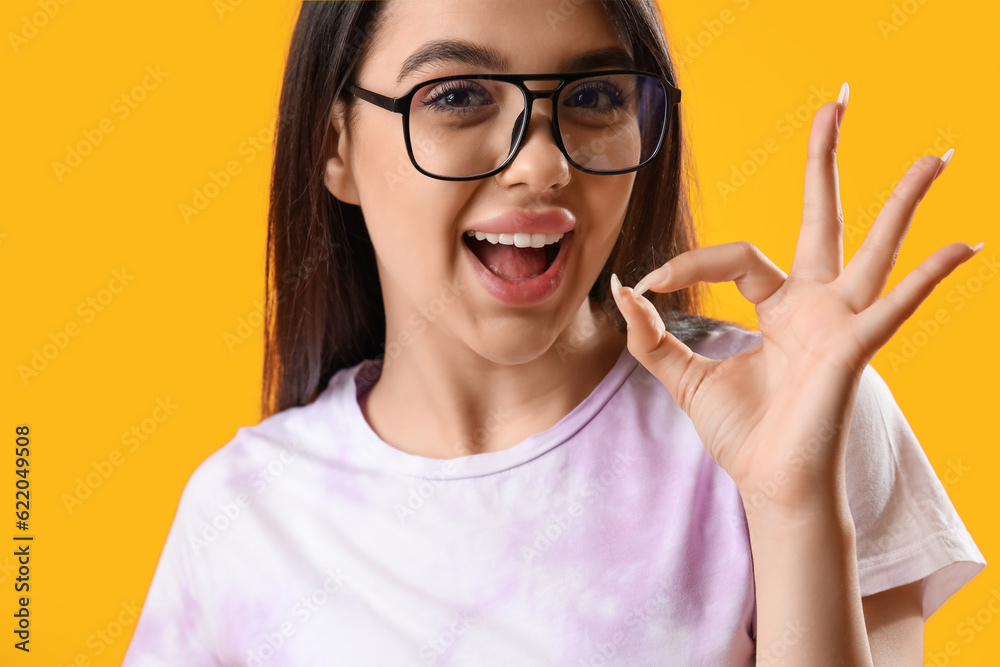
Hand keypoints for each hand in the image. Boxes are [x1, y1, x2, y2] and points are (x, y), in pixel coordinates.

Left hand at [610, 85, 980, 508]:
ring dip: (902, 202)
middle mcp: (814, 303)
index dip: (689, 261)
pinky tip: (966, 245)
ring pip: (875, 248)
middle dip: (826, 161)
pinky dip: (930, 277)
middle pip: (823, 217)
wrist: (769, 484)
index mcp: (776, 304)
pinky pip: (896, 306)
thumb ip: (652, 335)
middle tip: (837, 101)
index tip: (649, 284)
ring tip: (935, 156)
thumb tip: (625, 290)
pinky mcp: (855, 348)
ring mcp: (841, 321)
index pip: (736, 255)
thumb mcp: (684, 376)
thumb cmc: (739, 433)